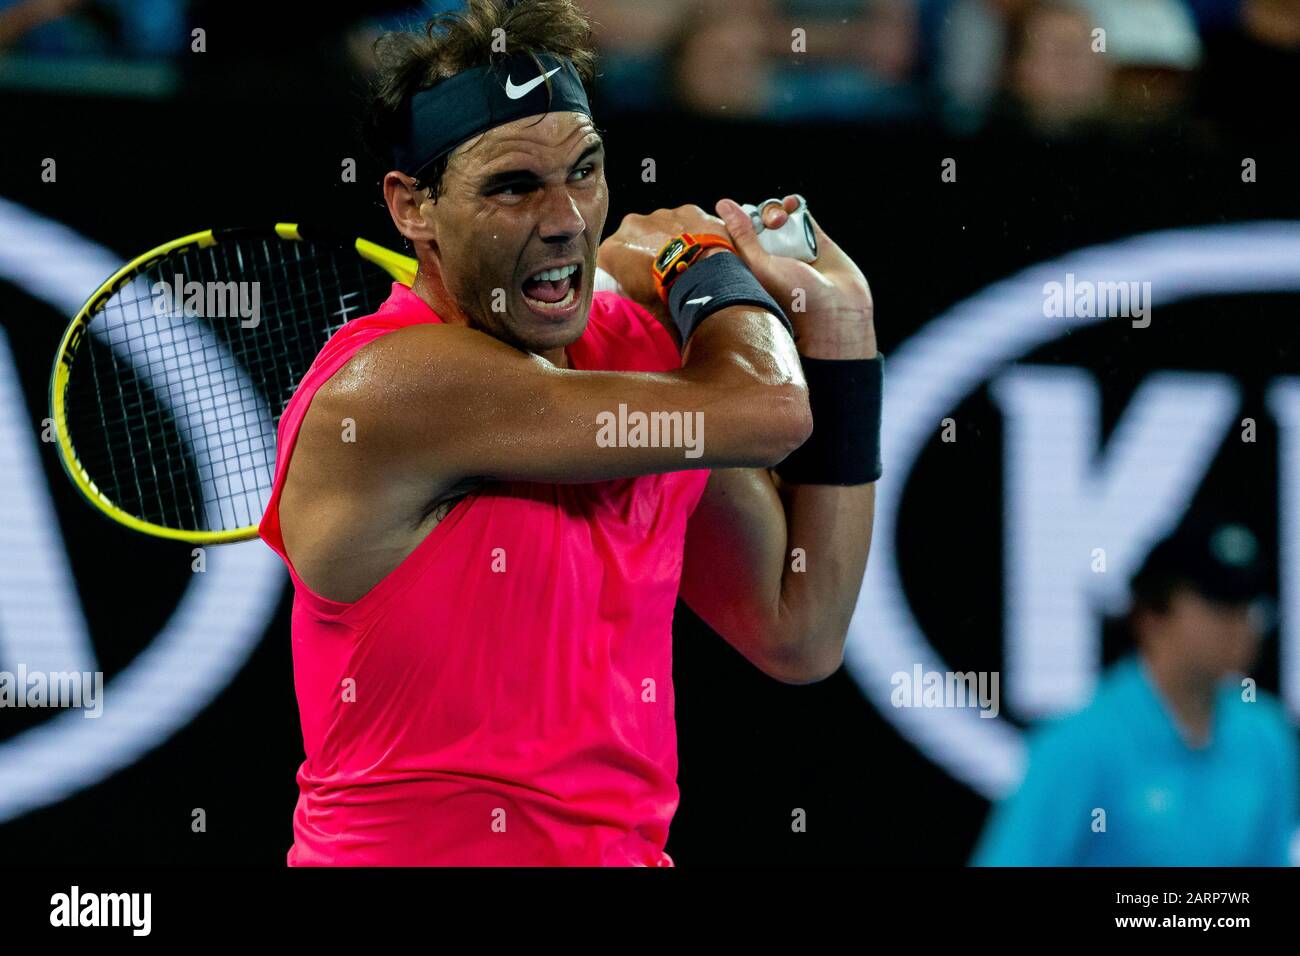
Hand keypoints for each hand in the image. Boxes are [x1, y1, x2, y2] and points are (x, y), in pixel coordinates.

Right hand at [597, 204, 729, 311]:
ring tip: (688, 263)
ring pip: (663, 227)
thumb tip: (637, 300)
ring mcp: (661, 215)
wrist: (707, 281)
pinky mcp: (689, 210)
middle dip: (648, 253)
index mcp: (613, 251)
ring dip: (671, 241)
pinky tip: (704, 251)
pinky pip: (689, 221)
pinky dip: (694, 233)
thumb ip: (630, 296)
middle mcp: (631, 226)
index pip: (611, 261)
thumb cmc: (669, 299)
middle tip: (666, 275)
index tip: (639, 284)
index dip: (626, 273)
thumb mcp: (640, 308)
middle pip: (637, 240)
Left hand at [715, 196, 875, 359]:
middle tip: (769, 225)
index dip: (734, 225)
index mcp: (750, 272)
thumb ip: (741, 236)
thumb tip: (723, 205)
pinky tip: (791, 205)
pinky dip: (792, 204)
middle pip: (754, 225)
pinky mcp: (813, 239)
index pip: (734, 241)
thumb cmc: (794, 299)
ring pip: (775, 217)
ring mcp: (791, 249)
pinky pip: (798, 214)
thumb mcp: (759, 267)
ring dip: (774, 211)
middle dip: (757, 217)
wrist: (837, 309)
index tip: (739, 222)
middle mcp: (769, 260)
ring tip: (781, 221)